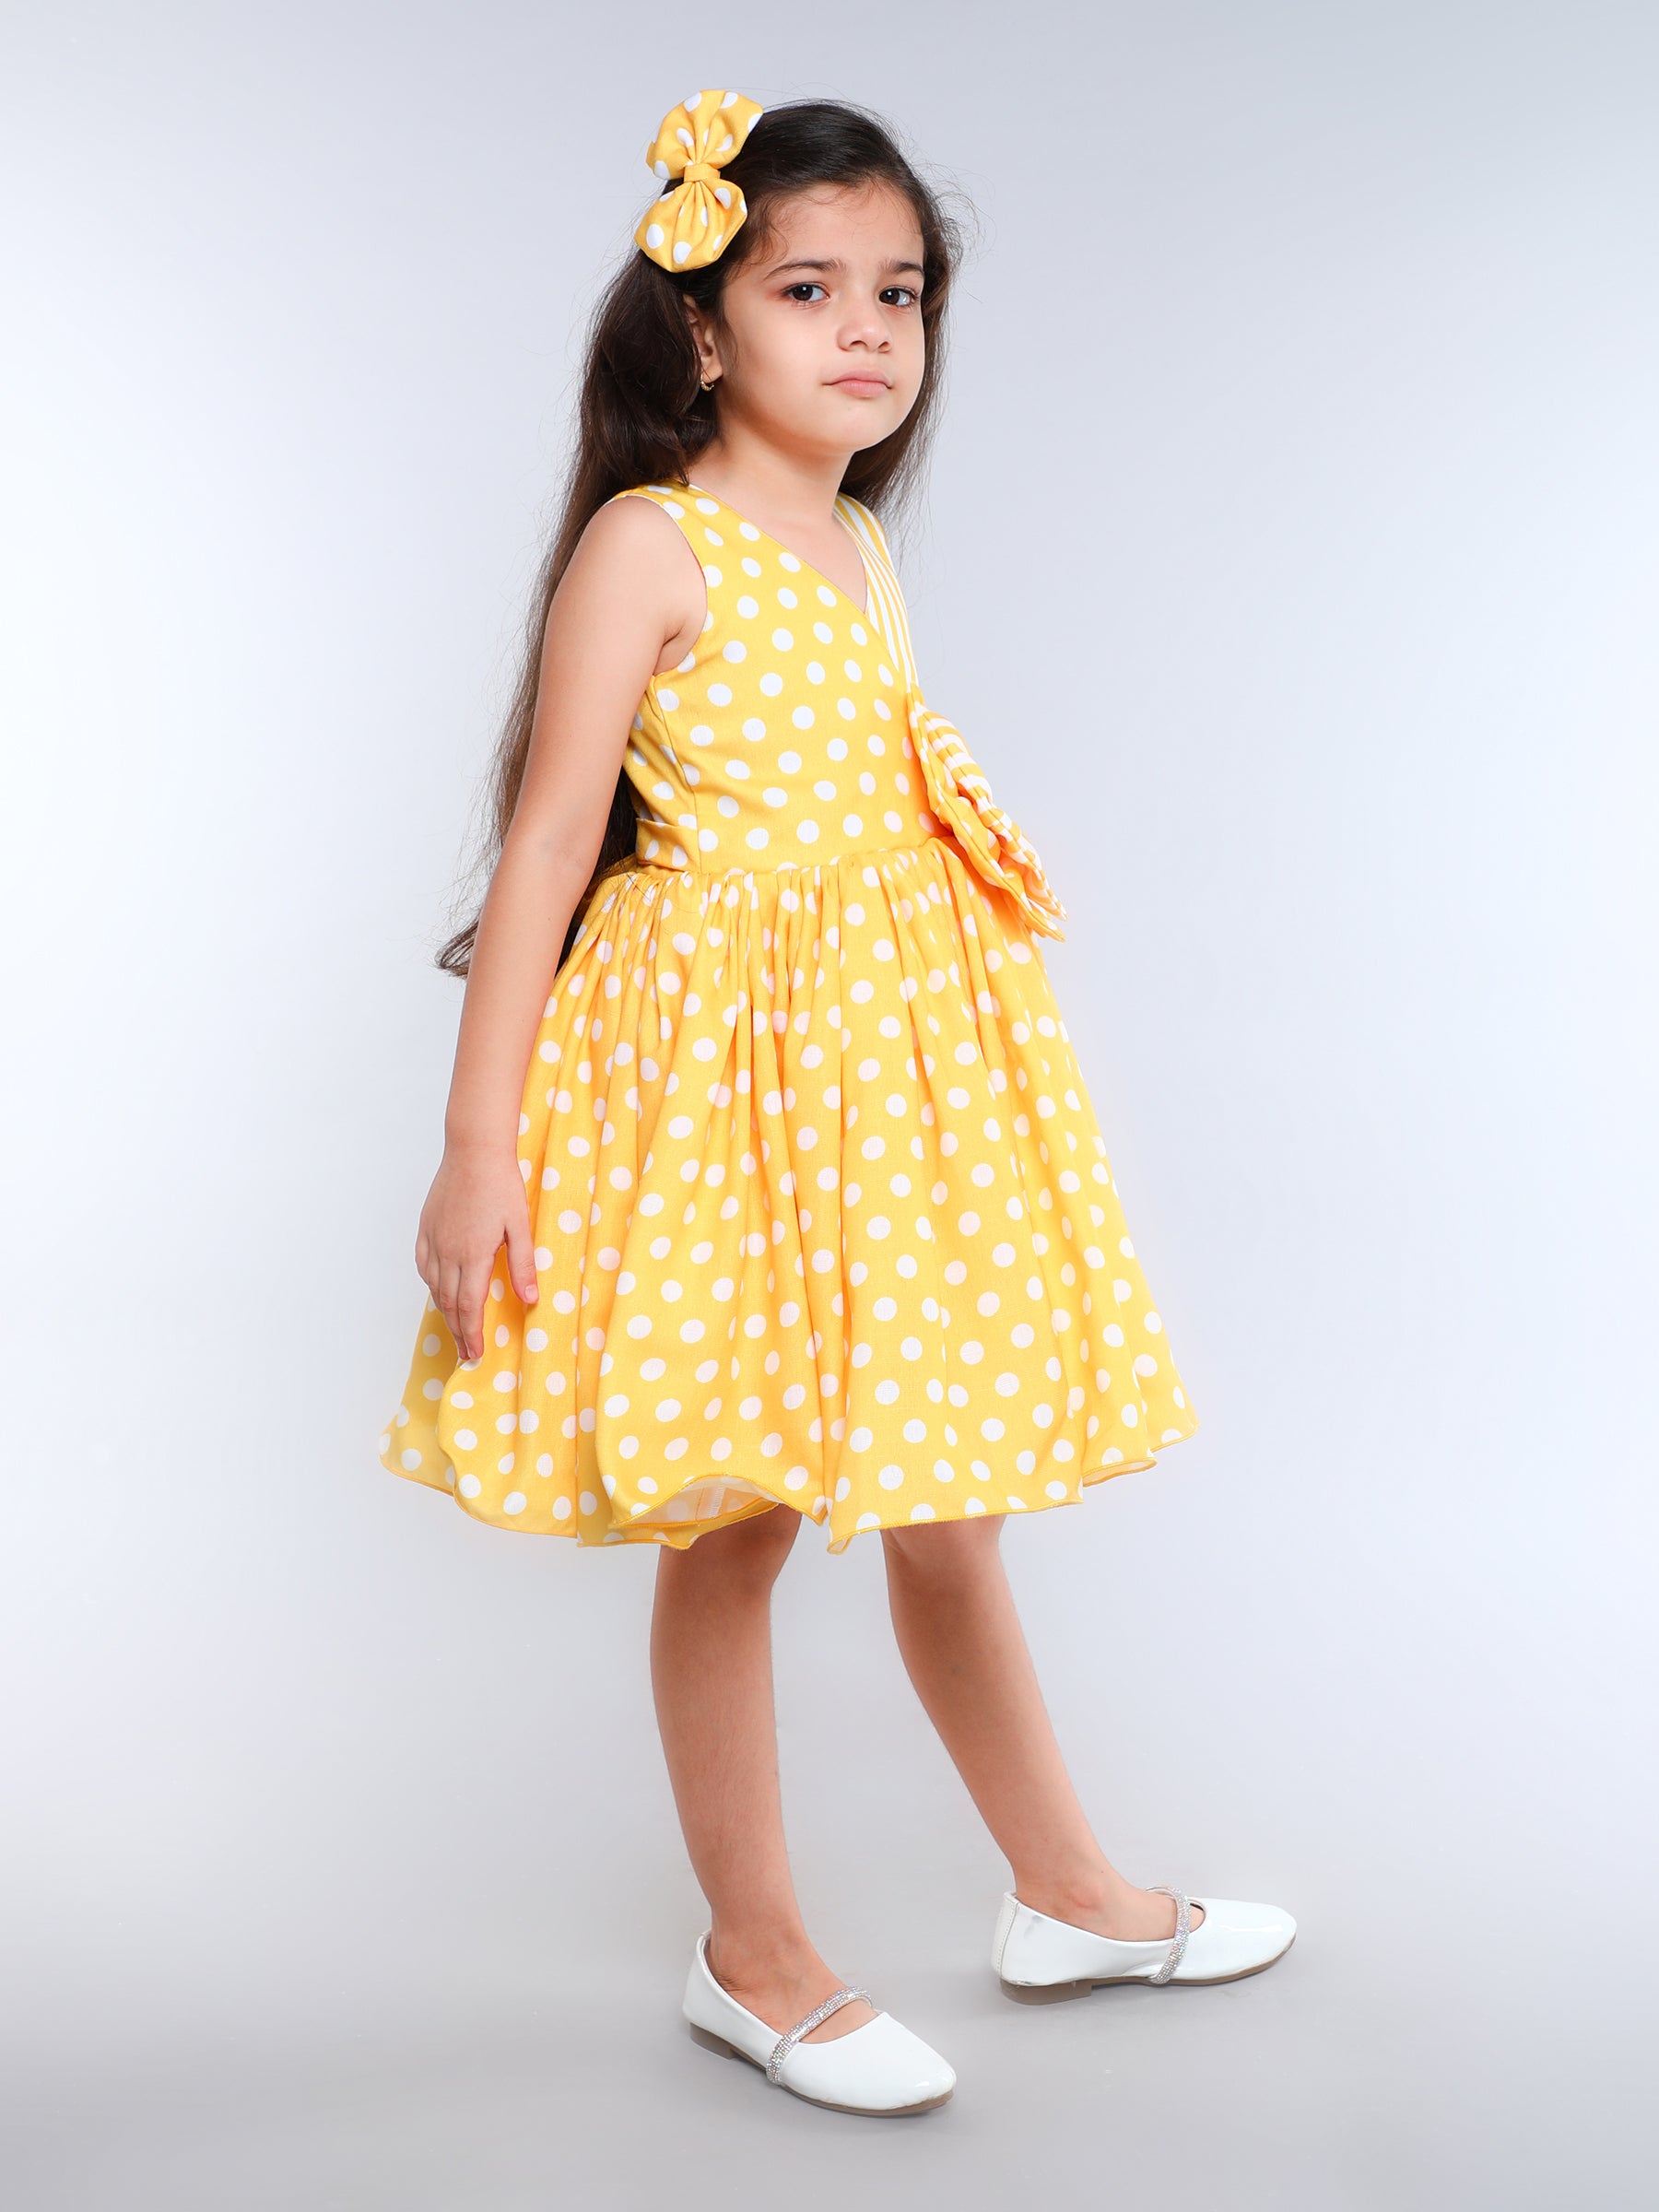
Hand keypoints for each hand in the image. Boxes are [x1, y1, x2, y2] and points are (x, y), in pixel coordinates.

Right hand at [414, 1143, 539, 1363]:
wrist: (473, 1151)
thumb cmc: (501, 1184)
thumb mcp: (520, 1225)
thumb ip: (523, 1264)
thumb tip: (530, 1299)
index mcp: (474, 1254)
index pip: (470, 1306)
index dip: (472, 1333)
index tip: (476, 1353)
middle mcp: (448, 1252)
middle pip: (450, 1303)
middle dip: (458, 1331)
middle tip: (466, 1352)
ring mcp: (433, 1240)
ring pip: (434, 1287)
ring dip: (444, 1311)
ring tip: (454, 1329)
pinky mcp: (425, 1228)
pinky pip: (423, 1265)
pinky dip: (430, 1285)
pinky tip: (437, 1292)